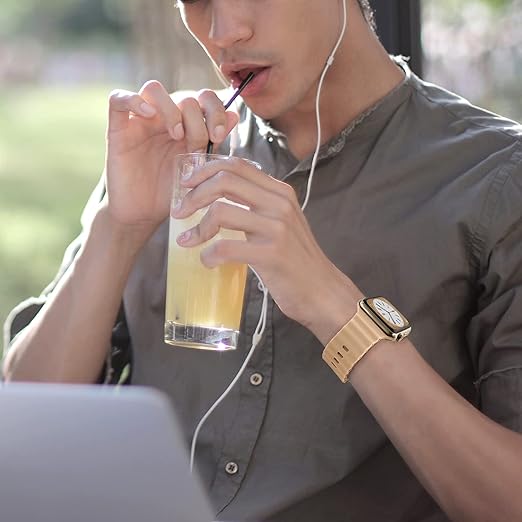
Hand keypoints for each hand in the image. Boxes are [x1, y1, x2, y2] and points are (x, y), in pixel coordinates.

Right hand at [104, 81, 238, 239]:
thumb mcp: (199, 169)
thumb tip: (234, 114)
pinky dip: (134, 100)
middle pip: (184, 96)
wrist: (144, 214)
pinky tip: (150, 116)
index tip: (219, 136)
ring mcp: (141, 122)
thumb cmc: (172, 192)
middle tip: (198, 144)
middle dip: (198, 119)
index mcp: (187, 125)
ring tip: (177, 135)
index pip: (204, 98)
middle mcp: (164, 119)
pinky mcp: (118, 130)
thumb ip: (213, 142)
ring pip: (153, 89)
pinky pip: (118, 100)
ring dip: (171, 109)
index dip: (216, 110)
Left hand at [172, 157, 362, 340]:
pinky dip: (209, 254)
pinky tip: (208, 261)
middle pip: (225, 181)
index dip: (206, 169)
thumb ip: (257, 205)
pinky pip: (226, 247)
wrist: (321, 290)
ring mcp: (277, 228)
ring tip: (187, 240)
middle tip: (179, 212)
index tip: (187, 184)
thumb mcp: (280, 222)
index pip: (237, 165)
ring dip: (197, 227)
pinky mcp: (272, 254)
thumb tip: (218, 195)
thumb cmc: (294, 259)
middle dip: (194, 194)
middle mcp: (280, 204)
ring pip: (221, 211)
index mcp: (280, 192)